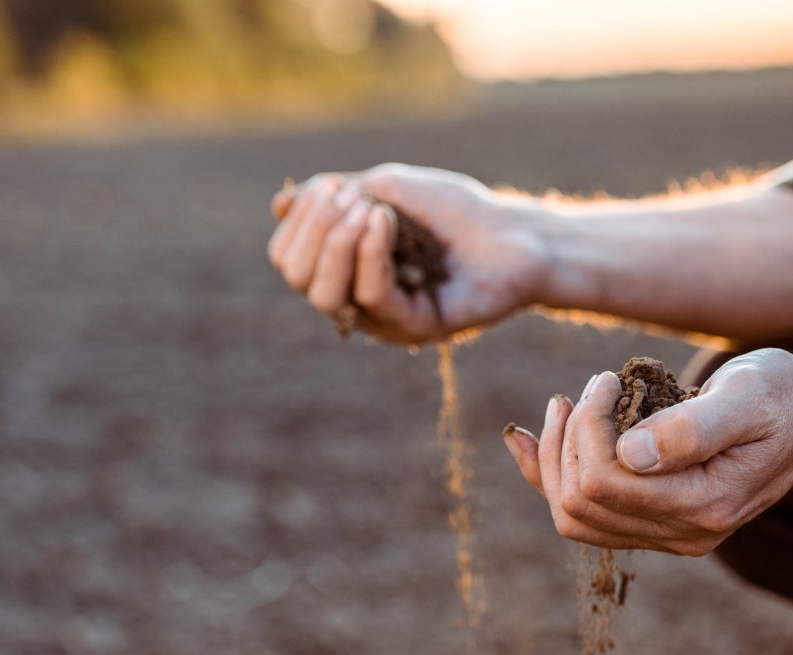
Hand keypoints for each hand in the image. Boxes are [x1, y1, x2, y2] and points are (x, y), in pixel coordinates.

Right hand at [268, 163, 549, 343]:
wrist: (513, 233)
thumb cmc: (454, 210)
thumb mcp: (385, 188)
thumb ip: (334, 197)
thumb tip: (278, 206)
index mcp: (343, 268)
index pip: (288, 257)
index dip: (299, 220)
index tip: (332, 187)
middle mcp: (356, 298)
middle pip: (297, 277)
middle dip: (313, 229)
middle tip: (350, 199)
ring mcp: (384, 318)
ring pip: (324, 294)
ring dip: (337, 242)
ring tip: (371, 210)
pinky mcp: (414, 328)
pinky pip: (372, 296)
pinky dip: (372, 252)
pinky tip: (385, 219)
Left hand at [502, 349, 792, 554]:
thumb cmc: (781, 396)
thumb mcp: (747, 396)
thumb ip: (692, 428)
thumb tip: (630, 454)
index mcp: (705, 506)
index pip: (606, 481)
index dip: (587, 428)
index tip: (607, 380)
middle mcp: (683, 533)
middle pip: (580, 503)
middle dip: (568, 439)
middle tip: (589, 388)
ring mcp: (668, 532)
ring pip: (574, 516)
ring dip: (554, 459)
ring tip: (563, 406)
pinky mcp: (656, 519)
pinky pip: (584, 514)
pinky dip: (547, 477)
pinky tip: (524, 441)